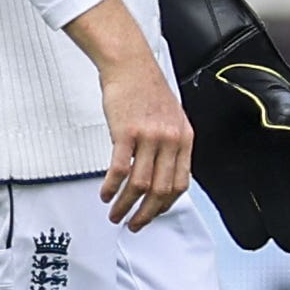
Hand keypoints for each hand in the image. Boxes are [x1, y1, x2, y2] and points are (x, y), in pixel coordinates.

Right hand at [72, 0, 190, 228]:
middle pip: (161, 189)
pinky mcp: (126, 132)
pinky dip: (112, 187)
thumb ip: (168, 146)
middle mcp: (170, 140)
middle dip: (147, 213)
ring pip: (140, 183)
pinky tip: (105, 193)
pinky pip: (120, 169)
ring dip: (126, 204)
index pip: (180, 183)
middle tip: (134, 224)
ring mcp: (149, 137)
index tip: (152, 215)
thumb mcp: (169, 118)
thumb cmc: (145, 90)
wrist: (130, 65)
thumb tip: (158, 173)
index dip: (165, 205)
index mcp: (184, 139)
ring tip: (115, 213)